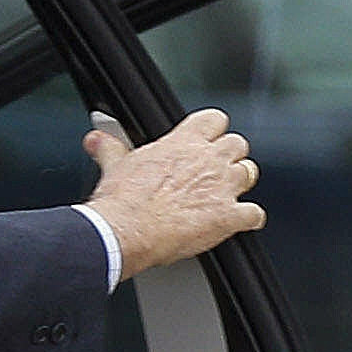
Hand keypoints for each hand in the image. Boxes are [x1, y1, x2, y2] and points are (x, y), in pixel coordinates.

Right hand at [82, 108, 265, 278]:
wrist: (126, 232)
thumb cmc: (122, 201)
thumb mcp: (115, 166)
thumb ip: (111, 149)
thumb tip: (97, 139)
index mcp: (183, 143)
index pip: (214, 120)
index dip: (214, 130)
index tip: (208, 140)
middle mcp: (208, 161)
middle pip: (238, 144)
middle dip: (231, 156)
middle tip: (218, 170)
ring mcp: (221, 188)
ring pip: (250, 172)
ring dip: (241, 182)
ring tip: (229, 192)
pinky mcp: (228, 218)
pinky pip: (254, 214)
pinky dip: (250, 219)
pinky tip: (243, 222)